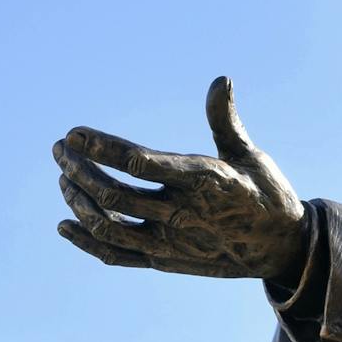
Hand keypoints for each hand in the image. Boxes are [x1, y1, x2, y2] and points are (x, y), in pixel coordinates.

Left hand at [53, 76, 306, 279]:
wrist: (281, 249)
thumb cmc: (265, 194)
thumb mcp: (251, 155)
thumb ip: (225, 120)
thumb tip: (222, 79)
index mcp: (203, 181)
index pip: (140, 163)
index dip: (101, 148)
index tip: (74, 134)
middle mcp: (182, 215)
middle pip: (114, 195)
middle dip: (79, 170)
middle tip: (60, 150)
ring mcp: (170, 243)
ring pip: (110, 226)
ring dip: (79, 201)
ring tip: (64, 178)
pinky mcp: (165, 261)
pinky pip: (117, 255)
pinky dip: (87, 241)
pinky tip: (65, 224)